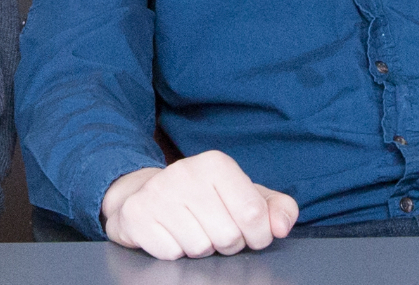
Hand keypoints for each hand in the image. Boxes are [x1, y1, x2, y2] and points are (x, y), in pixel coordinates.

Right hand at [101, 150, 297, 259]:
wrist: (145, 194)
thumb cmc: (203, 198)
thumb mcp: (244, 196)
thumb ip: (276, 208)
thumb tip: (281, 227)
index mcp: (216, 164)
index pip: (253, 215)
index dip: (257, 235)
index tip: (248, 232)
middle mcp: (185, 171)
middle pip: (228, 236)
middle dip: (227, 244)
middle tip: (214, 230)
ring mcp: (158, 192)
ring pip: (200, 248)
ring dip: (200, 248)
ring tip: (192, 230)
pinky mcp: (137, 214)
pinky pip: (171, 254)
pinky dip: (175, 252)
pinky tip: (170, 233)